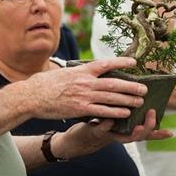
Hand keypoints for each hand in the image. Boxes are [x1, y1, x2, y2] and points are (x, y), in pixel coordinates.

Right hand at [19, 57, 147, 119]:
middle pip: (114, 83)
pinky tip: (125, 113)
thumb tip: (89, 71)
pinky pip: (102, 111)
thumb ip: (78, 73)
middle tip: (144, 88)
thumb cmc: (45, 84)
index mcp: (81, 71)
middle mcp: (85, 82)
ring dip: (127, 99)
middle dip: (131, 86)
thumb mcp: (63, 72)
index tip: (134, 63)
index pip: (106, 64)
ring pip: (111, 97)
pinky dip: (115, 112)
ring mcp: (83, 96)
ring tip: (140, 101)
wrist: (31, 96)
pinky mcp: (80, 109)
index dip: (121, 62)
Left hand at [54, 109, 172, 158]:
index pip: (145, 134)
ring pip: (124, 138)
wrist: (75, 139)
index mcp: (126, 131)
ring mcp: (108, 136)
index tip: (170, 133)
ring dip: (132, 132)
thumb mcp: (112, 118)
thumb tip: (134, 91)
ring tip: (138, 125)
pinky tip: (109, 119)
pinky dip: (105, 126)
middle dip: (148, 127)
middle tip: (153, 114)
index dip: (158, 135)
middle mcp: (120, 136)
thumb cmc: (96, 124)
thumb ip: (121, 108)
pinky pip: (101, 130)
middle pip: (138, 136)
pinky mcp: (94, 132)